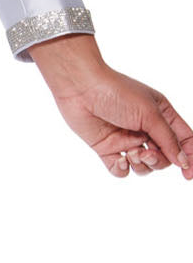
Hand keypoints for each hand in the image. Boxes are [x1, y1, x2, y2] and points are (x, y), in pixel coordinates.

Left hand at [29, 34, 192, 179]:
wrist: (80, 88)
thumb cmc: (117, 92)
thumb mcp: (150, 114)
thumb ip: (168, 139)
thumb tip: (183, 162)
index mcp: (161, 115)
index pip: (183, 140)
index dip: (189, 158)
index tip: (189, 175)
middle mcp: (146, 128)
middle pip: (164, 157)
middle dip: (158, 160)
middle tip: (146, 152)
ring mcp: (126, 139)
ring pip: (144, 166)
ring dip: (141, 164)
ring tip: (130, 152)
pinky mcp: (107, 148)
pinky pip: (121, 170)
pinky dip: (122, 168)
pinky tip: (119, 158)